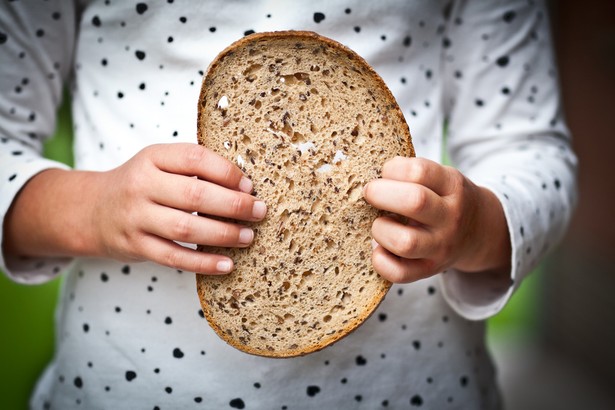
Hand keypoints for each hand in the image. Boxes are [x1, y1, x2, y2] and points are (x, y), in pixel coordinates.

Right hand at [90, 143, 266, 273]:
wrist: (92, 210)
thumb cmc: (141, 184)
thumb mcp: (160, 164)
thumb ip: (193, 169)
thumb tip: (244, 187)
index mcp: (152, 157)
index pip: (194, 158)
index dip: (227, 172)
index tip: (249, 186)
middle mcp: (141, 186)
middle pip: (194, 196)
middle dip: (234, 206)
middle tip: (259, 212)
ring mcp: (136, 218)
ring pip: (186, 229)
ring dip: (223, 234)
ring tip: (248, 237)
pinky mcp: (136, 246)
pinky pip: (174, 258)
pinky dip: (203, 263)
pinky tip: (227, 264)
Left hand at [362, 157, 509, 282]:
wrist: (481, 231)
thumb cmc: (446, 199)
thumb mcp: (442, 177)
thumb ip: (412, 174)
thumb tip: (368, 175)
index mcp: (452, 186)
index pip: (419, 171)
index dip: (392, 169)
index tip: (384, 173)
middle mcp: (450, 217)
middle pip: (414, 202)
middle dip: (380, 194)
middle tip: (370, 193)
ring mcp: (441, 246)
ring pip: (405, 242)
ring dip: (380, 230)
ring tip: (379, 223)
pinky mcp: (430, 269)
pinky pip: (400, 273)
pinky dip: (381, 261)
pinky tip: (379, 248)